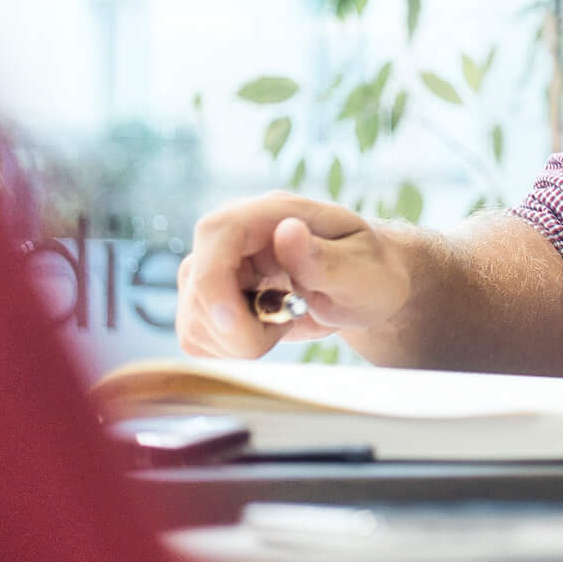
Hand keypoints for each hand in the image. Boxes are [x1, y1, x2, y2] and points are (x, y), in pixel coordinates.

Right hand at [174, 193, 413, 358]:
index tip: (236, 322)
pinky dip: (229, 349)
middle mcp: (233, 235)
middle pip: (198, 286)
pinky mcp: (209, 300)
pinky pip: (195, 338)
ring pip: (192, 319)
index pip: (217, 234)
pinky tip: (265, 330)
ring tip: (286, 318)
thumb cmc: (371, 272)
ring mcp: (216, 267)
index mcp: (271, 212)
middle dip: (239, 327)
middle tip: (290, 321)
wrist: (367, 286)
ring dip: (239, 339)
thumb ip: (323, 256)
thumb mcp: (362, 268)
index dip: (215, 283)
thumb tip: (286, 229)